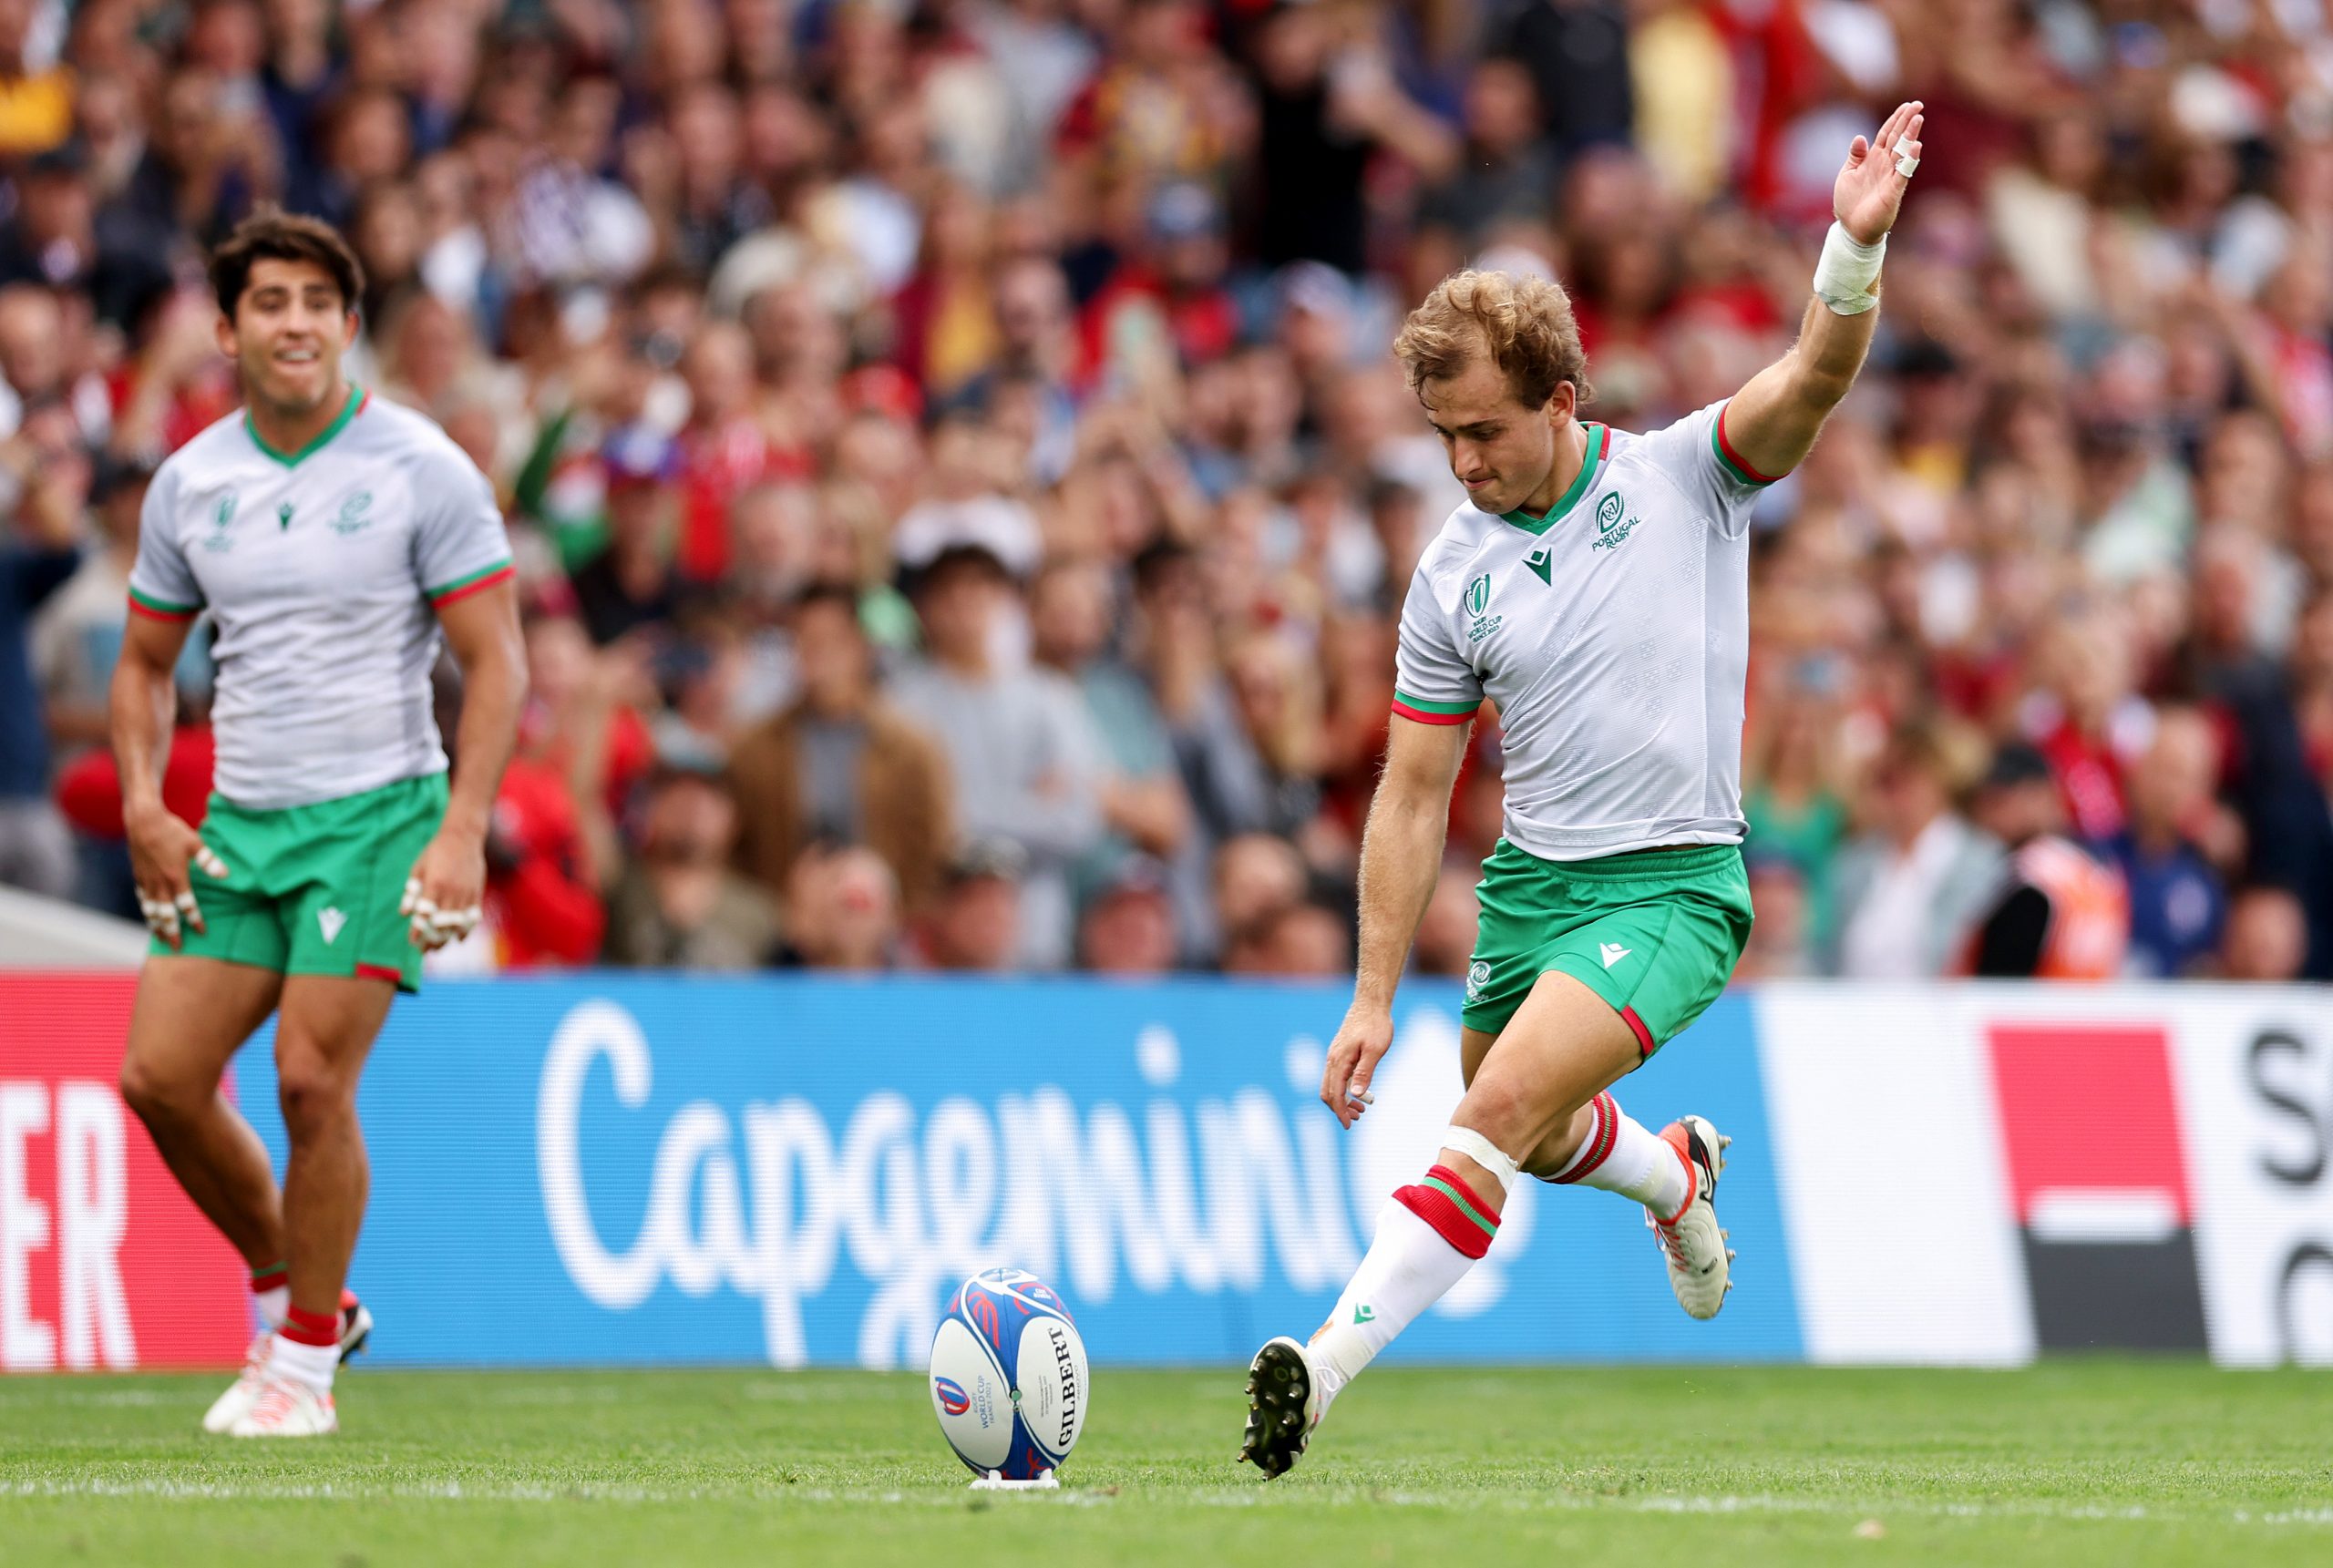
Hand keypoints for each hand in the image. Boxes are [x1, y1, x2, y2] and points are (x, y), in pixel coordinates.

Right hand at [126, 802, 227, 950]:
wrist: (142, 820)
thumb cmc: (171, 830)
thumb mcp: (195, 843)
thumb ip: (209, 861)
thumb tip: (225, 875)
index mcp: (176, 877)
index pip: (187, 906)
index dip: (194, 920)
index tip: (202, 931)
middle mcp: (159, 883)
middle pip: (165, 914)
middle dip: (171, 931)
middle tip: (176, 947)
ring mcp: (146, 880)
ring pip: (150, 909)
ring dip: (155, 925)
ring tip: (160, 938)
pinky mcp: (137, 875)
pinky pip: (141, 898)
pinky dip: (145, 910)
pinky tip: (149, 915)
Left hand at [401, 826, 486, 949]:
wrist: (463, 837)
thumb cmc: (436, 851)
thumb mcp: (418, 868)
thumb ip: (411, 892)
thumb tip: (404, 914)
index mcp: (435, 884)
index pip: (425, 915)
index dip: (418, 931)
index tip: (412, 942)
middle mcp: (452, 891)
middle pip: (442, 924)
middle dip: (432, 940)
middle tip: (424, 950)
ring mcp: (467, 893)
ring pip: (457, 923)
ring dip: (447, 938)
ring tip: (438, 948)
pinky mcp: (477, 893)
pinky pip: (473, 917)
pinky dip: (466, 930)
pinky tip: (458, 939)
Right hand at [1319, 1003, 1393, 1128]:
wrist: (1370, 1004)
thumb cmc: (1375, 1025)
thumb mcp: (1375, 1050)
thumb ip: (1365, 1072)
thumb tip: (1355, 1095)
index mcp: (1339, 1060)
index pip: (1335, 1093)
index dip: (1340, 1112)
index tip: (1349, 1125)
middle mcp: (1332, 1059)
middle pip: (1327, 1092)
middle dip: (1339, 1109)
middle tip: (1357, 1118)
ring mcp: (1334, 1055)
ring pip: (1330, 1084)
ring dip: (1342, 1100)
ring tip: (1361, 1108)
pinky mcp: (1339, 1053)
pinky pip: (1335, 1076)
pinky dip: (1343, 1088)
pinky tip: (1358, 1090)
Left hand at [1834, 100, 1923, 245]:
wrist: (1851, 228)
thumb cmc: (1850, 202)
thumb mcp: (1847, 174)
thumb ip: (1855, 155)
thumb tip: (1860, 137)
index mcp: (1873, 158)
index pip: (1887, 134)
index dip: (1896, 119)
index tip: (1907, 105)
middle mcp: (1885, 164)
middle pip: (1898, 138)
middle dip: (1907, 121)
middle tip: (1918, 105)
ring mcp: (1891, 176)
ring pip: (1903, 151)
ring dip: (1911, 135)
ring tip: (1918, 119)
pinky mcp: (1893, 190)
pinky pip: (1903, 173)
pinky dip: (1909, 159)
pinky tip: (1915, 146)